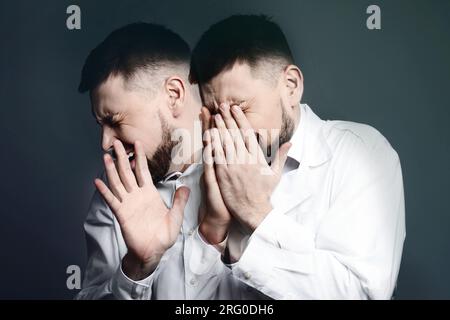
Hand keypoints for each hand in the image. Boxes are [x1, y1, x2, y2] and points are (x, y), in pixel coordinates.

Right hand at [94, 140, 189, 279]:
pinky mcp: (122, 214)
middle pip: (128, 172)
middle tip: (117, 143)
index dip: (140, 157)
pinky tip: (97, 181)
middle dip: (122, 157)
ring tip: (105, 156)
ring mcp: (128, 203)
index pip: (143, 170)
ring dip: (111, 169)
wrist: (154, 251)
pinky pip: (112, 200)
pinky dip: (105, 191)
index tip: (137, 143)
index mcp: (150, 193)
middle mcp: (137, 195)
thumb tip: (185, 187)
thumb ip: (179, 201)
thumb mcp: (176, 216)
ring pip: (118, 182)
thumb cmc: (164, 235)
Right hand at [198, 107, 231, 243]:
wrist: (222, 215)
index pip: (222, 140)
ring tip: (208, 119)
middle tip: (209, 108)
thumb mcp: (236, 177)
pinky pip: (210, 166)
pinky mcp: (211, 181)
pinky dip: (209, 154)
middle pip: (215, 141)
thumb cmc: (231, 196)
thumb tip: (247, 150)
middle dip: (213, 124)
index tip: (221, 111)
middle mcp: (217, 165)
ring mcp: (213, 172)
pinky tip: (209, 144)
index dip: (222, 125)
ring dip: (209, 134)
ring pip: (210, 150)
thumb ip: (243, 161)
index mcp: (224, 162)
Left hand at [210, 103, 290, 230]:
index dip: (240, 118)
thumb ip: (281, 156)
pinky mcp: (223, 173)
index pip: (247, 132)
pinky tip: (208, 134)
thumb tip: (290, 143)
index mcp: (257, 156)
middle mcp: (245, 158)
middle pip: (234, 134)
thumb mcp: (276, 173)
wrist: (254, 209)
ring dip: (219, 127)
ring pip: (224, 142)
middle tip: (221, 106)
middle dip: (228, 118)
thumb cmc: (265, 192)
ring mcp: (233, 165)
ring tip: (214, 116)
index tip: (235, 109)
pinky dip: (212, 144)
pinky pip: (216, 155)